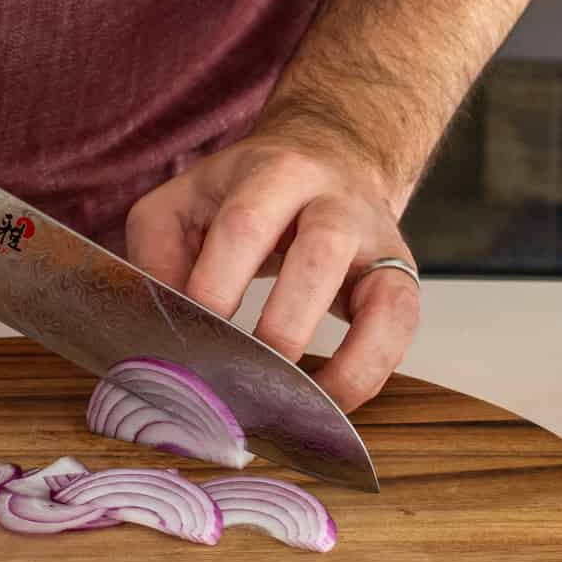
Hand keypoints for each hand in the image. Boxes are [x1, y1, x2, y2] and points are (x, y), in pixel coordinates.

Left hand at [124, 130, 420, 411]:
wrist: (331, 157)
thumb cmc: (248, 194)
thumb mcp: (187, 202)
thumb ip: (159, 254)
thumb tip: (161, 322)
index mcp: (274, 173)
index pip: (245, 226)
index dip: (216, 286)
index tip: (189, 338)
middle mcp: (336, 202)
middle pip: (321, 253)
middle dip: (281, 326)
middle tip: (242, 375)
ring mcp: (378, 243)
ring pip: (381, 300)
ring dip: (340, 362)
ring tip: (294, 403)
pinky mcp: (402, 279)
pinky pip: (401, 331)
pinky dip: (370, 373)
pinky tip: (330, 403)